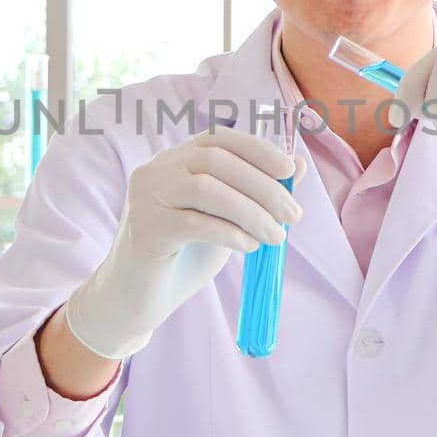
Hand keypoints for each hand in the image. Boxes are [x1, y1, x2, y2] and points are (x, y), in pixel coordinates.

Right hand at [62, 125, 303, 359]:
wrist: (138, 298)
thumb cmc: (185, 255)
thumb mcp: (228, 219)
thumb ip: (256, 191)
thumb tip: (299, 164)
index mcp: (176, 159)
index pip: (219, 139)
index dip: (257, 149)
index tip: (289, 170)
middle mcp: (156, 170)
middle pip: (215, 161)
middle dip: (262, 186)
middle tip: (293, 214)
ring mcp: (146, 198)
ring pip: (204, 188)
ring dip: (250, 211)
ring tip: (276, 236)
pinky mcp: (144, 229)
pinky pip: (193, 223)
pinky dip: (229, 233)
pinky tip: (248, 247)